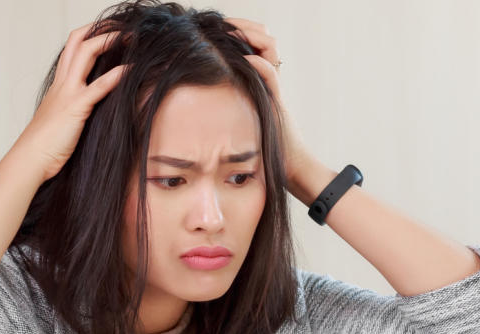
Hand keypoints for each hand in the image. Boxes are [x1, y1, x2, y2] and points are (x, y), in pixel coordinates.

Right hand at [13, 23, 127, 181]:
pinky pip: (97, 87)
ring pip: (85, 54)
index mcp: (59, 86)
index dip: (90, 36)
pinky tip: (131, 68)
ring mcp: (68, 94)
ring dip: (108, 41)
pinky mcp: (76, 109)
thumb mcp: (60, 121)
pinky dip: (115, 76)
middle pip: (78, 42)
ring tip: (131, 36)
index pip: (72, 49)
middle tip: (122, 26)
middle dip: (101, 29)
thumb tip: (89, 109)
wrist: (30, 160)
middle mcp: (62, 84)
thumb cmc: (46, 146)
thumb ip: (73, 109)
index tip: (109, 32)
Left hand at [224, 18, 315, 193]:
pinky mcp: (277, 99)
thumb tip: (194, 86)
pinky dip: (258, 63)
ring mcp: (273, 86)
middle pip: (264, 38)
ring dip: (252, 36)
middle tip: (223, 23)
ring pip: (269, 47)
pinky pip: (270, 73)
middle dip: (244, 27)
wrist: (285, 164)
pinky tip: (246, 60)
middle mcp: (267, 78)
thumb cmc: (258, 147)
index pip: (254, 42)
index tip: (216, 27)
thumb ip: (224, 98)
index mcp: (258, 78)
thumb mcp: (236, 117)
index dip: (239, 30)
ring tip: (233, 33)